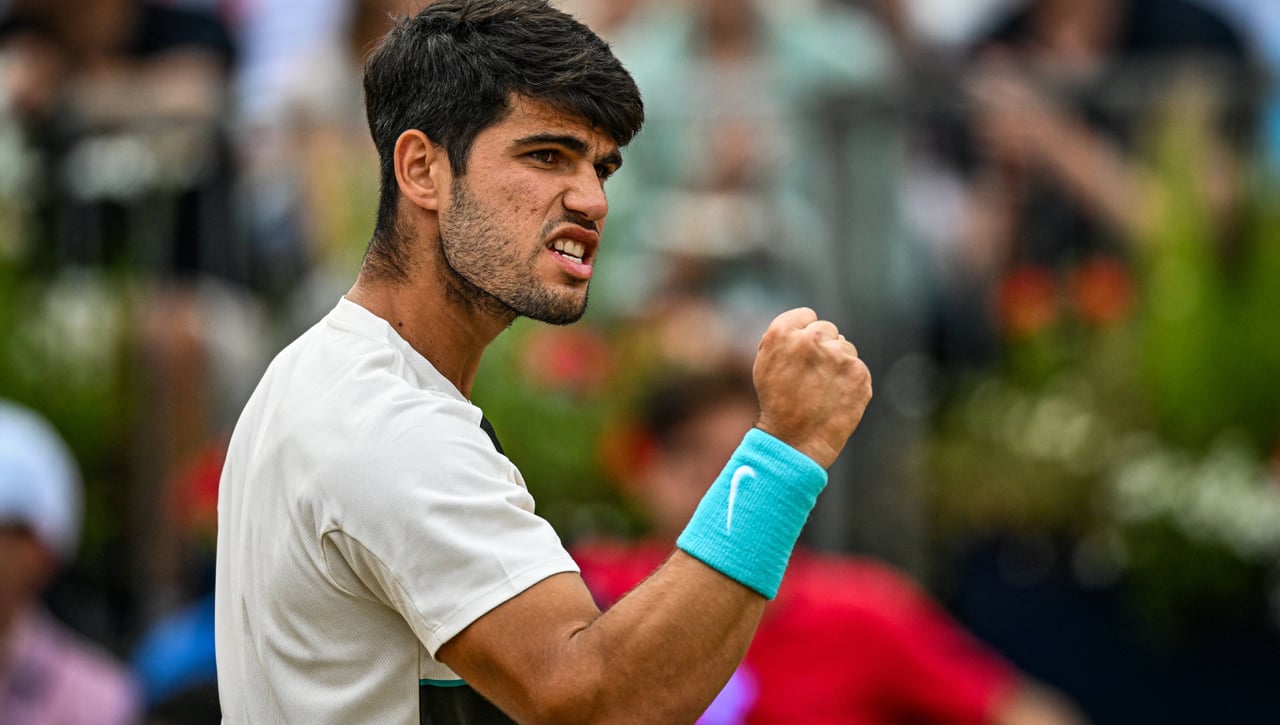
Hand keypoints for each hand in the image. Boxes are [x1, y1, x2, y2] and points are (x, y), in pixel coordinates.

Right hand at [751, 308, 871, 467]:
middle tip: (811, 376)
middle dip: (823, 348)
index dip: (804, 335)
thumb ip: (787, 339)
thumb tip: (812, 326)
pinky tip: (836, 397)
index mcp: (783, 332)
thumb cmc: (777, 403)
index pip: (807, 316)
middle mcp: (811, 338)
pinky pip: (857, 368)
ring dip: (838, 364)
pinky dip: (850, 382)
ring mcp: (837, 355)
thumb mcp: (765, 364)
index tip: (801, 354)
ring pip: (846, 348)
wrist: (794, 441)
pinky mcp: (858, 373)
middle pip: (828, 329)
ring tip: (822, 390)